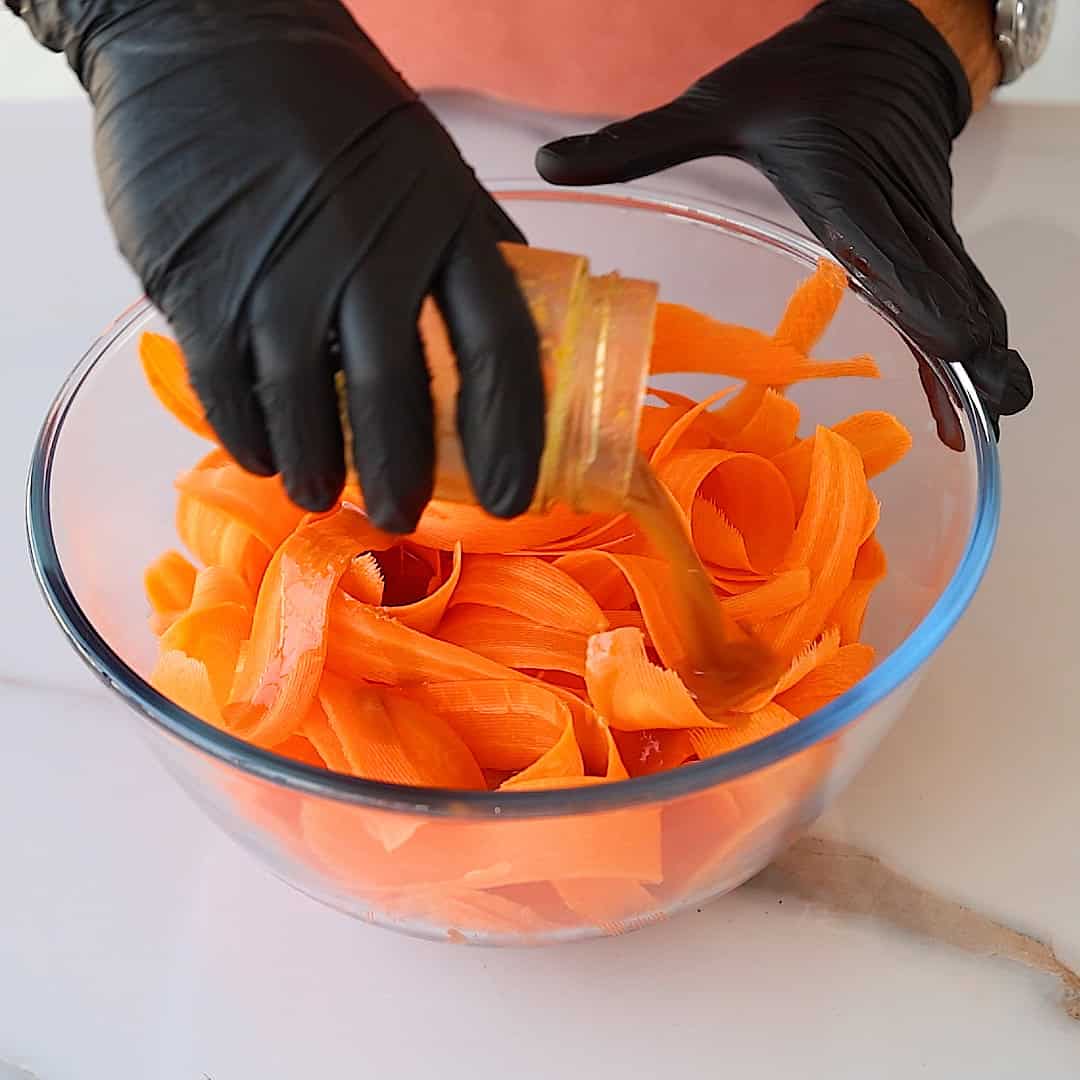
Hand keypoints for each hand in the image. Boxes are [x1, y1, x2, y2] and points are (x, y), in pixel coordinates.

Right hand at [18, 0, 541, 527]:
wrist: (208, 36)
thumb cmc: (334, 111)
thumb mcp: (431, 166)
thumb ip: (472, 247)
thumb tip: (512, 332)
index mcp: (443, 224)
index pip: (500, 349)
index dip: (511, 437)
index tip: (511, 500)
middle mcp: (367, 254)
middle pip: (399, 398)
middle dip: (402, 476)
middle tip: (401, 517)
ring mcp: (280, 273)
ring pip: (308, 409)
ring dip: (319, 469)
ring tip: (324, 494)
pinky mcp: (202, 285)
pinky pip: (230, 392)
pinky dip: (249, 437)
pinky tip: (263, 456)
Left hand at [536, 0, 1031, 433]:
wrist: (886, 42)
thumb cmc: (800, 79)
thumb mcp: (715, 105)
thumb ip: (637, 143)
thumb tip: (548, 164)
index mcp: (841, 183)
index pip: (885, 243)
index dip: (921, 294)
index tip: (952, 341)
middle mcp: (893, 211)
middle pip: (943, 285)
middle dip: (971, 347)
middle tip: (993, 407)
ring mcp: (921, 226)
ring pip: (963, 295)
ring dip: (982, 358)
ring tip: (994, 419)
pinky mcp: (933, 236)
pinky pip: (959, 295)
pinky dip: (972, 345)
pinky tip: (976, 397)